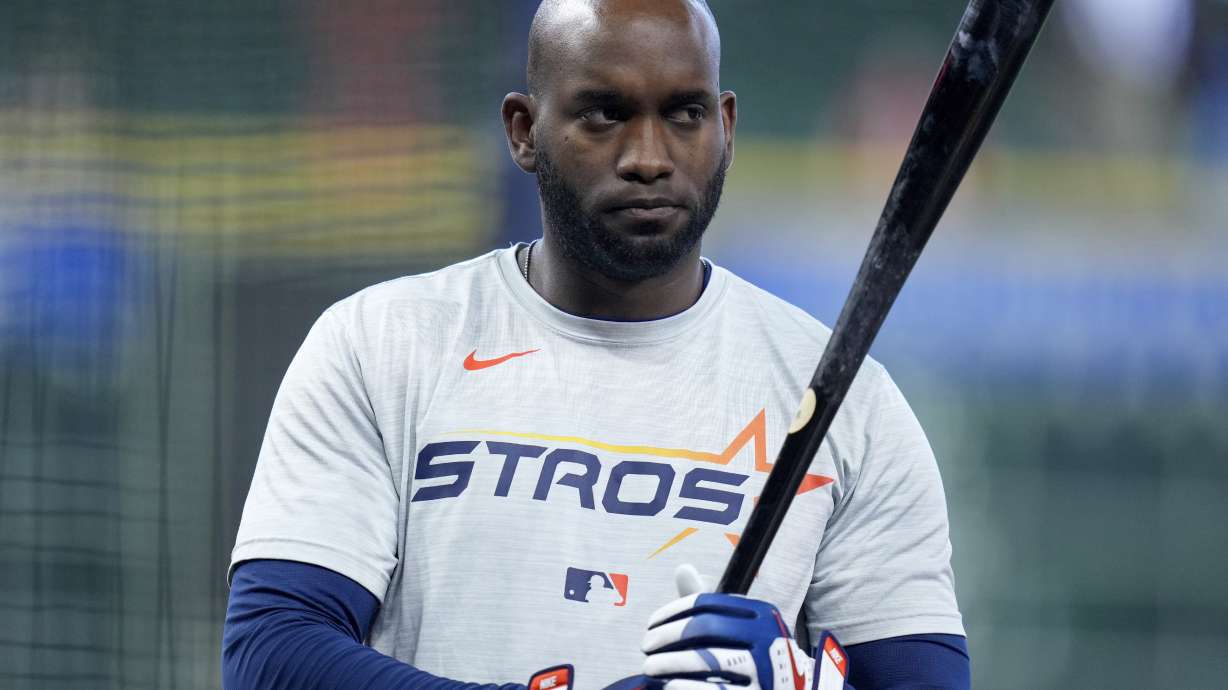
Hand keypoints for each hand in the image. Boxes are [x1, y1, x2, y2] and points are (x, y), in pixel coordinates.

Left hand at [640, 565, 845, 689]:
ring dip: (670, 662)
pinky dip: (686, 686)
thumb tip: (683, 568)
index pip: (708, 603)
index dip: (673, 611)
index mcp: (762, 613)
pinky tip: (669, 685)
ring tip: (650, 667)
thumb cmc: (750, 656)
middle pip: (706, 627)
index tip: (650, 624)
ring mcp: (767, 671)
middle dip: (668, 635)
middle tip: (645, 645)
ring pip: (708, 660)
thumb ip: (707, 602)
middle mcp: (769, 637)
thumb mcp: (734, 627)